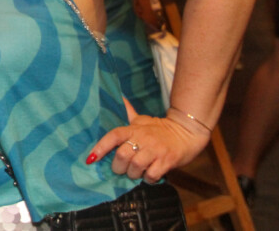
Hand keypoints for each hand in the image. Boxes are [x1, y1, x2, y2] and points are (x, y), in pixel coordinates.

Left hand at [87, 109, 208, 182]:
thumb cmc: (160, 128)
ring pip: (135, 167)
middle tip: (122, 169)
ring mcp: (156, 150)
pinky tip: (148, 175)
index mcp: (134, 129)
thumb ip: (128, 113)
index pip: (113, 136)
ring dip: (133, 174)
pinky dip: (147, 179)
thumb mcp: (142, 120)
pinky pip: (151, 175)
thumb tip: (118, 98)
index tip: (91, 158)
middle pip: (122, 155)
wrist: (188, 132)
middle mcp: (143, 138)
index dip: (100, 147)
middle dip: (118, 167)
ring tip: (135, 172)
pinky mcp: (167, 161)